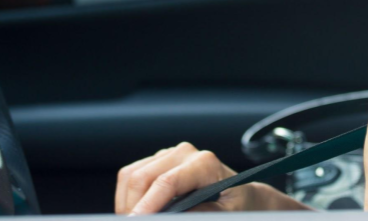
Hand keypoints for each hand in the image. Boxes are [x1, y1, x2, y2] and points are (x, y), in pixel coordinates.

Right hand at [115, 142, 269, 214]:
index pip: (165, 183)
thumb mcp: (227, 213)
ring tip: (136, 219)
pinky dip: (127, 197)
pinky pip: (130, 176)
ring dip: (126, 202)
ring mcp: (169, 154)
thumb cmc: (236, 204)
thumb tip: (172, 216)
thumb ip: (202, 214)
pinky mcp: (158, 161)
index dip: (146, 206)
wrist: (241, 193)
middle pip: (141, 178)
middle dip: (132, 207)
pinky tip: (139, 211)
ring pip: (131, 176)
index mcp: (204, 163)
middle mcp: (184, 153)